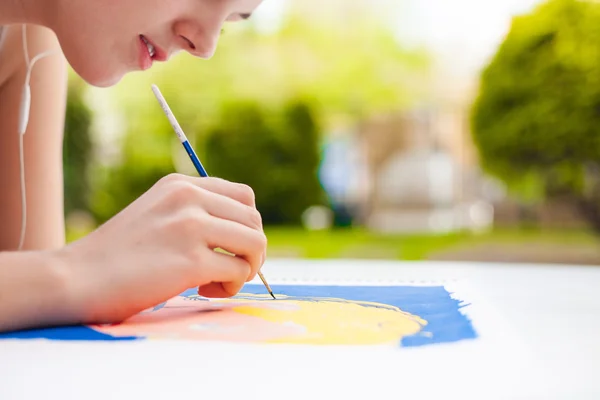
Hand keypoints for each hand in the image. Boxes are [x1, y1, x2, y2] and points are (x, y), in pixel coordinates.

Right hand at [58, 173, 266, 324]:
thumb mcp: (156, 213)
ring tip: (218, 281)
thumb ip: (194, 212)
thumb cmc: (116, 254)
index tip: (229, 247)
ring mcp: (191, 227)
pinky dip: (231, 287)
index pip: (244, 196)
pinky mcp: (192, 261)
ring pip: (255, 244)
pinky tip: (204, 291)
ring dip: (246, 268)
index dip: (245, 226)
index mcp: (181, 184)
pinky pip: (239, 272)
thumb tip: (242, 234)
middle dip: (250, 250)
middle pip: (254, 220)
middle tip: (227, 269)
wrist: (75, 278)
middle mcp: (189, 198)